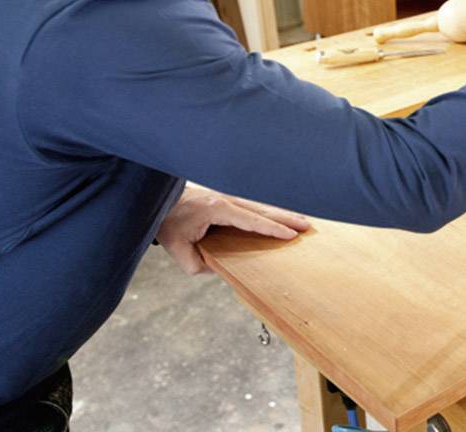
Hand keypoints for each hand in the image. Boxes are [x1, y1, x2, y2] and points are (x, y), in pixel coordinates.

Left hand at [157, 182, 310, 273]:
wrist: (158, 200)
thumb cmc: (168, 221)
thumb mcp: (179, 250)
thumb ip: (198, 264)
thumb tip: (217, 268)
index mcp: (217, 210)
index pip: (251, 220)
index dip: (272, 228)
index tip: (289, 234)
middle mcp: (226, 200)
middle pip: (263, 209)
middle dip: (286, 218)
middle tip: (307, 226)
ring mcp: (228, 197)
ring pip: (261, 206)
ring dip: (281, 214)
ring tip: (302, 221)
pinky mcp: (227, 200)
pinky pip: (254, 206)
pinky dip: (270, 212)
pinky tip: (281, 217)